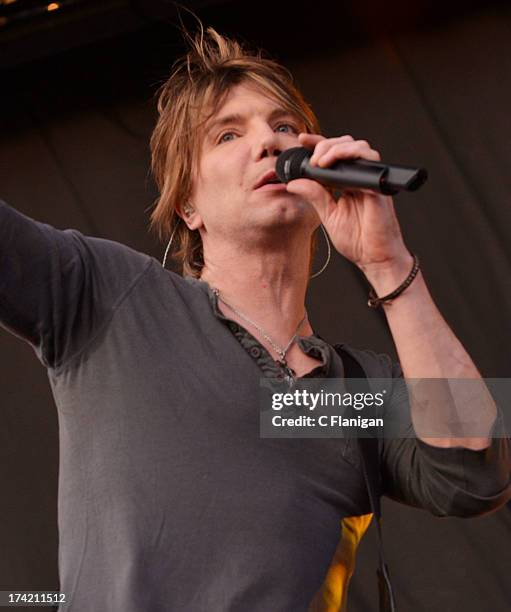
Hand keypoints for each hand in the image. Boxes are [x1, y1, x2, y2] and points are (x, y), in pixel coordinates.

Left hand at [286, 133, 411, 275]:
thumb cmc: (358, 240)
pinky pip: (370, 163)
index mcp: (348, 183)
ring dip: (338, 148)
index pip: (333, 155)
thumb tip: (294, 183)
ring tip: (321, 162)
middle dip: (326, 144)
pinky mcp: (379, 187)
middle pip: (346, 144)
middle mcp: (360, 178)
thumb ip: (314, 196)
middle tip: (313, 159)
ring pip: (359, 147)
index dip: (319, 143)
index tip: (302, 139)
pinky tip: (336, 168)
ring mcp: (371, 181)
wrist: (375, 258)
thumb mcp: (329, 215)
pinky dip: (352, 158)